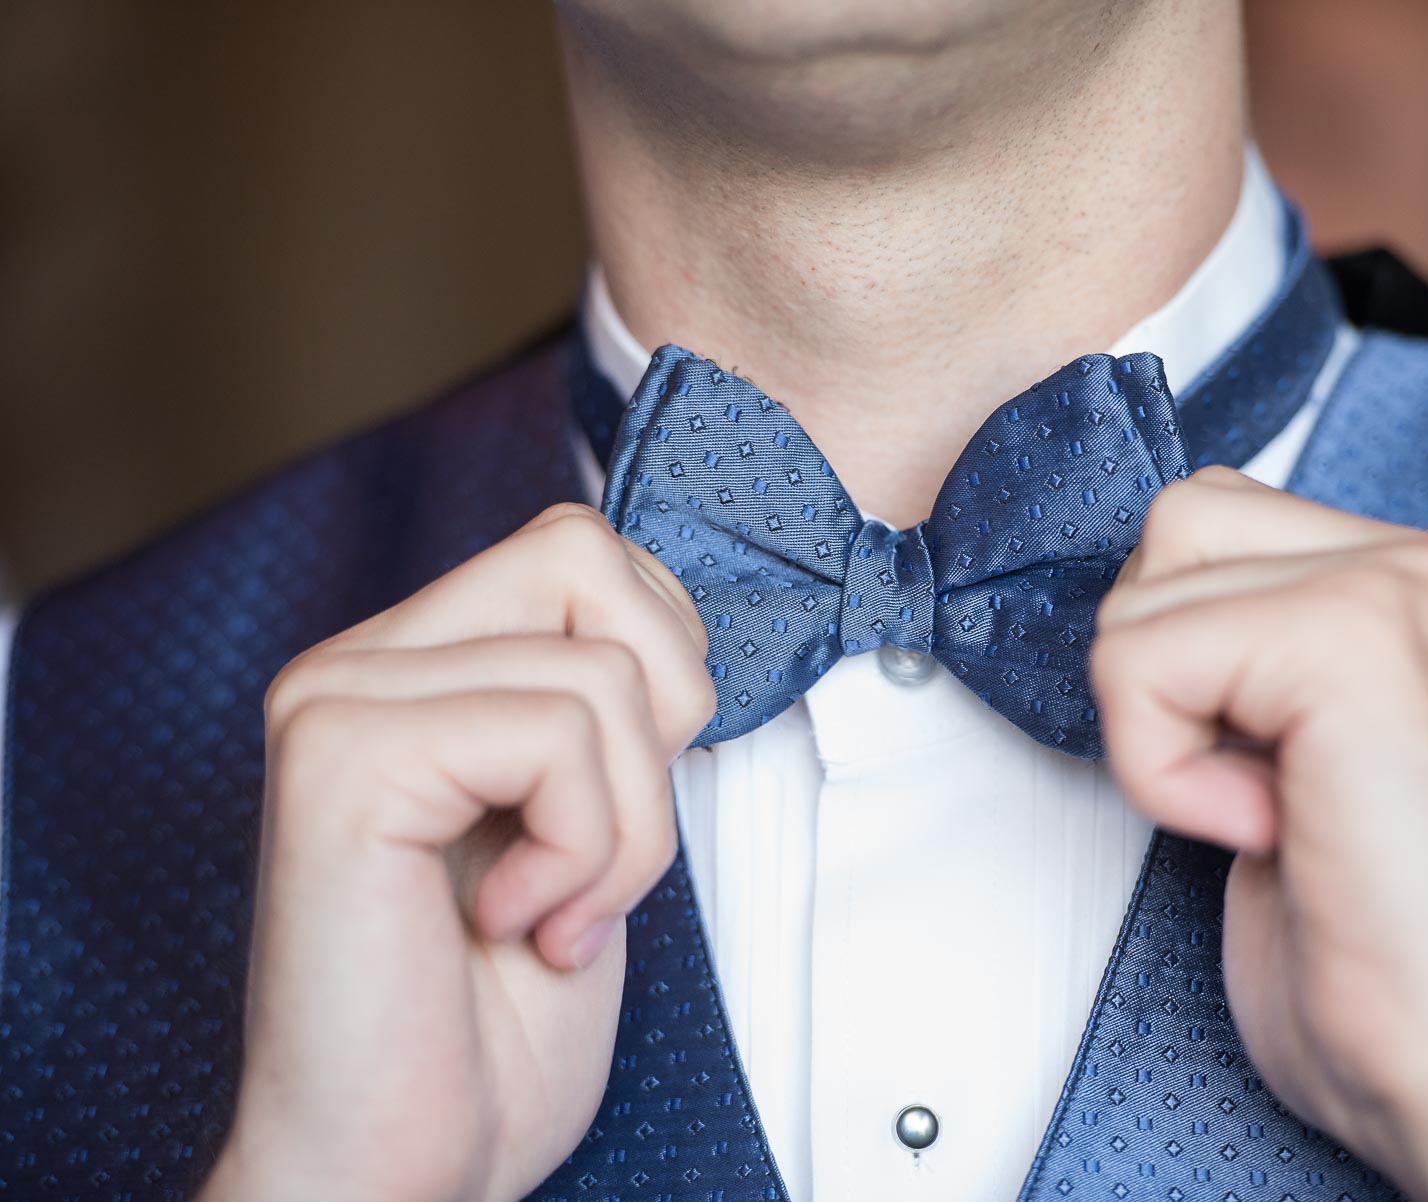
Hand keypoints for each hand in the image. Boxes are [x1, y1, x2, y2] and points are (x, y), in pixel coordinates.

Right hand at [198, 503, 712, 1201]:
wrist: (399, 1166)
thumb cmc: (486, 1029)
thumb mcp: (586, 827)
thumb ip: (601, 710)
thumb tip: (671, 623)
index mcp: (410, 672)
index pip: (582, 549)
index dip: (658, 665)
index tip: (619, 796)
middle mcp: (358, 666)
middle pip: (587, 556)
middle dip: (656, 723)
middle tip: (596, 848)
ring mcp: (338, 701)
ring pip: (600, 671)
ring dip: (626, 827)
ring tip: (552, 910)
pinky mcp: (342, 757)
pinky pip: (557, 735)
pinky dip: (586, 850)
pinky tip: (514, 920)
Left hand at [1091, 468, 1427, 1201]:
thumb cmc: (1388, 951)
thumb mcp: (1309, 757)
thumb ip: (1257, 657)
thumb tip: (1151, 617)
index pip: (1216, 524)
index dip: (1186, 659)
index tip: (1265, 768)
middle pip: (1174, 532)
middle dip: (1160, 672)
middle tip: (1250, 782)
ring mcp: (1406, 591)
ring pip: (1145, 596)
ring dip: (1159, 728)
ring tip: (1266, 809)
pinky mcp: (1354, 643)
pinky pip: (1143, 661)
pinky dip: (1160, 768)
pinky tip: (1258, 829)